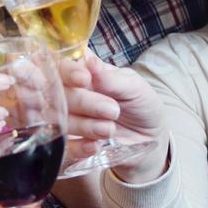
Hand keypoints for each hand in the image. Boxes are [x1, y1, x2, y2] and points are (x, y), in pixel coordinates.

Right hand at [62, 56, 168, 181]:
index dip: (67, 72)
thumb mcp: (133, 87)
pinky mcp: (69, 143)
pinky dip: (79, 147)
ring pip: (58, 120)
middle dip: (83, 102)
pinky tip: (95, 146)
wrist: (151, 136)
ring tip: (110, 129)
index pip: (61, 66)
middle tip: (112, 110)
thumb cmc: (141, 103)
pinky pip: (63, 146)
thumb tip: (90, 61)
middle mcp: (69, 94)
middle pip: (56, 94)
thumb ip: (110, 78)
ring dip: (84, 126)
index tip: (84, 79)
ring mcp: (66, 119)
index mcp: (82, 72)